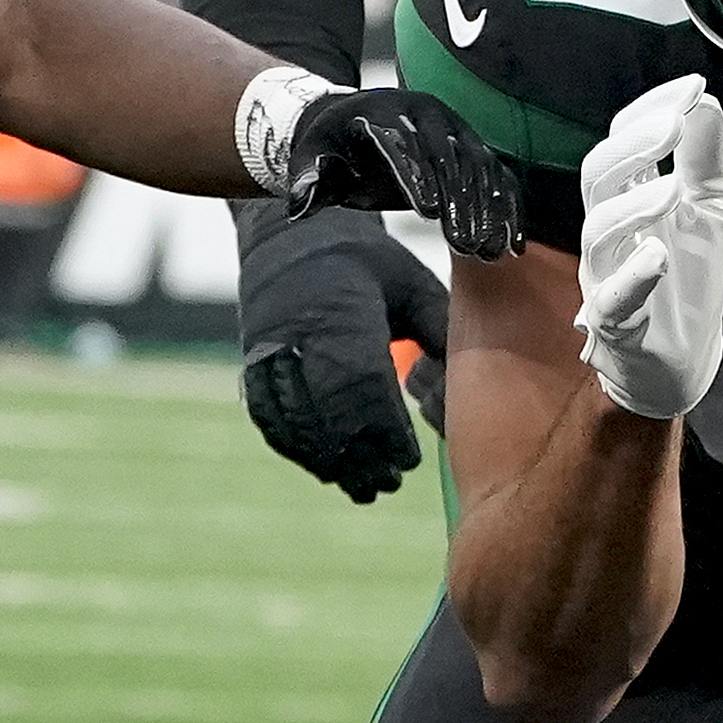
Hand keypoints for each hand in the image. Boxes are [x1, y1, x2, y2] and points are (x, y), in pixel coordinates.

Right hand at [235, 201, 452, 502]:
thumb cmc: (366, 264)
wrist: (292, 235)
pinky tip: (324, 467)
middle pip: (327, 411)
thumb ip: (437, 330)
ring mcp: (270, 350)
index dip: (383, 429)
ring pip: (295, 420)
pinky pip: (269, 416)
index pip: (362, 384)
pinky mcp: (253, 362)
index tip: (407, 461)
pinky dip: (297, 447)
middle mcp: (299, 335)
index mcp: (344, 313)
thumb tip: (469, 384)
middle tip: (388, 485)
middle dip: (359, 455)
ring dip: (328, 460)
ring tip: (362, 487)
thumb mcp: (410, 284)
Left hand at [287, 89, 521, 261]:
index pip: (404, 143)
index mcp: (384, 111)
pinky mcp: (473, 147)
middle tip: (464, 244)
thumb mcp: (309, 158)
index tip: (428, 214)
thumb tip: (299, 204)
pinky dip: (508, 209)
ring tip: (488, 251)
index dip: (417, 176)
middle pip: (449, 156)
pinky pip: (497, 177)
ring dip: (487, 210)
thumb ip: (307, 180)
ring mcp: (456, 128)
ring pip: (480, 168)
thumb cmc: (329, 146)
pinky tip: (512, 244)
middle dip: (459, 201)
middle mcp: (428, 113)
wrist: (352, 122)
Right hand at [574, 76, 722, 420]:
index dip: (649, 113)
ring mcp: (607, 274)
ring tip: (674, 190)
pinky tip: (657, 256)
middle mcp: (610, 230)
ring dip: (635, 205)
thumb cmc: (688, 277)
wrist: (685, 357)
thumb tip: (705, 100)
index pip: (622, 142)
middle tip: (674, 124)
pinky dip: (634, 275)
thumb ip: (703, 157)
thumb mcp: (708, 207)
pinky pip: (613, 297)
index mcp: (629, 197)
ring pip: (598, 231)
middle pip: (598, 177)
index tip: (691, 88)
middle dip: (634, 147)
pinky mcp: (617, 321)